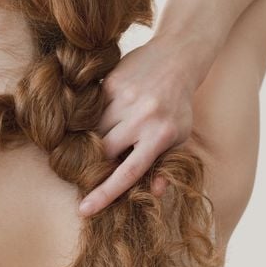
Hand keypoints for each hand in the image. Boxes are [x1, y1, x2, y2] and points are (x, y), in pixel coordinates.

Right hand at [78, 35, 198, 215]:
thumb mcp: (181, 136)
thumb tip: (154, 192)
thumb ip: (166, 164)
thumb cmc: (179, 105)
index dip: (105, 194)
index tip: (84, 210)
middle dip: (96, 162)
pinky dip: (92, 118)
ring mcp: (124, 99)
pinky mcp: (110, 84)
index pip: (128, 172)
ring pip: (93, 130)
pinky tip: (104, 114)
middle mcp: (141, 118)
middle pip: (104, 151)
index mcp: (161, 135)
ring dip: (93, 139)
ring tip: (104, 136)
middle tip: (95, 164)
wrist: (177, 56)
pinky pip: (91, 110)